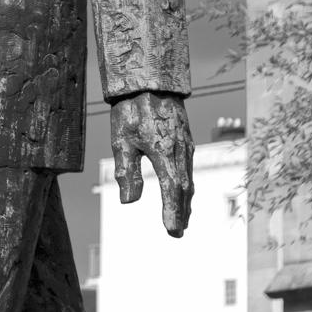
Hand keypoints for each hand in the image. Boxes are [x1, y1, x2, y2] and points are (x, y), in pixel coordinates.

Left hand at [110, 92, 193, 236]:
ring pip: (189, 178)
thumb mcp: (122, 140)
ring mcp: (186, 145)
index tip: (172, 231)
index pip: (172, 190)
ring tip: (181, 219)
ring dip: (185, 201)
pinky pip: (188, 167)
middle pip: (184, 188)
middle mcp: (181, 151)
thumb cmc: (132, 108)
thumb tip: (129, 202)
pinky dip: (186, 185)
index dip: (172, 212)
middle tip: (177, 232)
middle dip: (181, 212)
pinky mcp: (186, 139)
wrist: (150, 78)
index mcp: (165, 152)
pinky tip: (182, 191)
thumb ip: (127, 171)